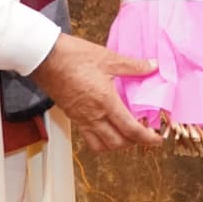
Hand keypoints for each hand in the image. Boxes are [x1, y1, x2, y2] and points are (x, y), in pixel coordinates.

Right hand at [29, 33, 161, 151]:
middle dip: (135, 143)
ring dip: (118, 144)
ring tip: (128, 133)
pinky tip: (108, 126)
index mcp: (105, 102)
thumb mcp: (108, 58)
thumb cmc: (74, 56)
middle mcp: (93, 116)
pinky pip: (89, 137)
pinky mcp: (72, 117)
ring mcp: (80, 118)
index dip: (147, 138)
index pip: (130, 129)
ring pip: (102, 145)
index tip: (158, 138)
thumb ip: (133, 65)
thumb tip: (153, 65)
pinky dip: (102, 140)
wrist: (44, 58)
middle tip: (146, 133)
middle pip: (117, 143)